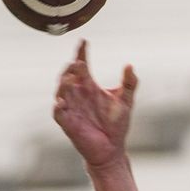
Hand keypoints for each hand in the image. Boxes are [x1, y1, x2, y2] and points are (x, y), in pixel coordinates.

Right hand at [53, 40, 137, 168]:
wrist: (113, 149)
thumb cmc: (117, 125)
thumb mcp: (126, 101)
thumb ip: (129, 83)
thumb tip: (130, 65)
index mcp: (88, 86)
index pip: (81, 65)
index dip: (81, 52)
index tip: (84, 41)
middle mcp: (77, 94)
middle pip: (67, 75)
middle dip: (70, 68)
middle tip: (78, 62)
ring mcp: (71, 108)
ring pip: (60, 91)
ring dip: (63, 83)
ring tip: (71, 78)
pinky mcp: (68, 123)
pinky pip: (58, 113)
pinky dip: (58, 107)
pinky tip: (62, 102)